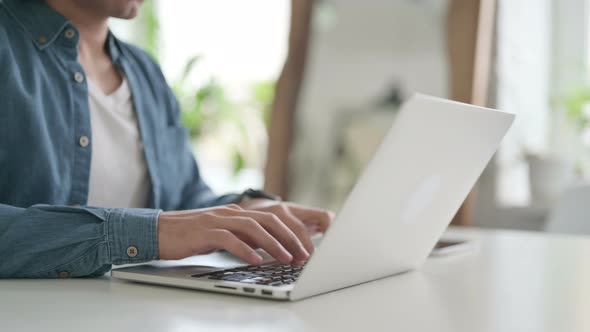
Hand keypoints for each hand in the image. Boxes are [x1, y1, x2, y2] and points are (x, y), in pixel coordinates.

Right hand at [157, 203, 332, 264]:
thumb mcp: (224, 233)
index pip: (273, 218)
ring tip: (287, 258)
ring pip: (254, 228)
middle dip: (290, 238)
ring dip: (274, 244)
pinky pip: (229, 239)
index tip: (306, 249)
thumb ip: (245, 236)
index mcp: (238, 212)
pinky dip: (245, 250)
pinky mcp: (205, 232)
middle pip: (269, 220)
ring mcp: (218, 220)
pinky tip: (256, 260)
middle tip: (303, 255)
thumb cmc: (192, 235)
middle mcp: (232, 212)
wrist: (159, 230)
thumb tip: (270, 246)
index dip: (293, 232)